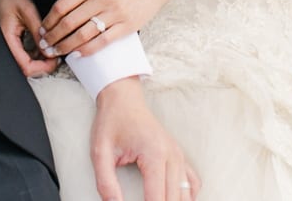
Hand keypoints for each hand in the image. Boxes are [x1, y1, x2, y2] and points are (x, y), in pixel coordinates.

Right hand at [0, 0, 56, 77]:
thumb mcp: (28, 11)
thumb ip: (38, 32)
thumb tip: (49, 51)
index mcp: (8, 38)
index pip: (25, 66)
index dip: (42, 67)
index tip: (55, 60)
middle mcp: (8, 42)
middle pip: (26, 67)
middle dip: (43, 65)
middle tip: (57, 56)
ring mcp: (11, 40)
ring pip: (27, 60)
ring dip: (41, 59)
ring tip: (54, 49)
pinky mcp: (15, 36)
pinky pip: (26, 52)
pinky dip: (38, 51)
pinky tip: (46, 44)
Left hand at [39, 0, 172, 58]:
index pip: (62, 6)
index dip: (49, 20)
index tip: (41, 29)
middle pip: (70, 22)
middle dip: (53, 36)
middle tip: (44, 46)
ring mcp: (115, 13)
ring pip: (84, 34)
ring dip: (66, 46)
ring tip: (55, 52)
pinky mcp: (127, 26)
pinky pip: (104, 41)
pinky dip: (88, 50)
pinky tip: (77, 54)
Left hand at [90, 78, 198, 200]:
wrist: (123, 99)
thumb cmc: (112, 123)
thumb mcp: (100, 151)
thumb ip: (105, 181)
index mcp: (154, 154)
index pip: (157, 198)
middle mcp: (172, 156)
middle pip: (174, 199)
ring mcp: (179, 156)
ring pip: (186, 195)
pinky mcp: (180, 156)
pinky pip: (192, 184)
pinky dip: (186, 197)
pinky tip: (175, 199)